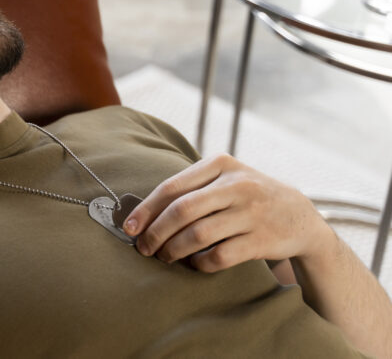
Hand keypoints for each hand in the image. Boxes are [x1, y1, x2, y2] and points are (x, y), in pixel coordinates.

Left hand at [123, 154, 333, 272]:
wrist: (301, 216)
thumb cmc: (247, 196)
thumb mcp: (224, 178)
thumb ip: (191, 187)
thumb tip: (142, 213)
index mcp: (220, 164)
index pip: (172, 187)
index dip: (145, 210)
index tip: (128, 228)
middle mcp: (237, 185)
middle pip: (181, 210)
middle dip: (156, 232)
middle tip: (144, 248)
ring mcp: (251, 212)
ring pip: (198, 235)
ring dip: (174, 250)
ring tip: (165, 257)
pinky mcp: (262, 240)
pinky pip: (219, 256)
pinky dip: (200, 263)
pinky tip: (194, 264)